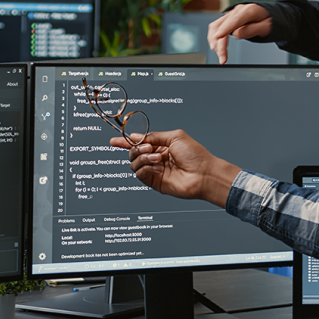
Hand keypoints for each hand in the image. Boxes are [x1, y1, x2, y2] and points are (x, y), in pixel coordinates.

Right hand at [110, 130, 240, 207]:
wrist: (204, 174)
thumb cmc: (195, 155)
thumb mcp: (175, 137)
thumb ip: (154, 136)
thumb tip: (137, 136)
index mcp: (161, 146)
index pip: (139, 143)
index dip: (125, 141)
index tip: (114, 140)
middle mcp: (156, 158)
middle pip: (133, 152)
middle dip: (137, 148)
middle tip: (149, 147)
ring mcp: (155, 171)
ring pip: (134, 163)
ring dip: (144, 158)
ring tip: (158, 158)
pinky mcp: (154, 182)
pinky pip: (140, 174)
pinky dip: (146, 168)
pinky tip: (158, 168)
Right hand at [207, 4, 272, 63]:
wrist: (267, 15)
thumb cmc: (268, 21)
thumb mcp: (266, 27)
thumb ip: (253, 29)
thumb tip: (236, 34)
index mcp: (249, 10)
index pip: (235, 20)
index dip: (225, 28)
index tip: (218, 37)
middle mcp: (237, 10)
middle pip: (224, 25)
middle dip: (220, 43)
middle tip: (223, 59)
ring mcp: (231, 14)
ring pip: (216, 26)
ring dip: (215, 41)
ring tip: (220, 56)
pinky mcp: (227, 19)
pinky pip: (217, 26)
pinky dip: (214, 37)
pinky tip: (215, 47)